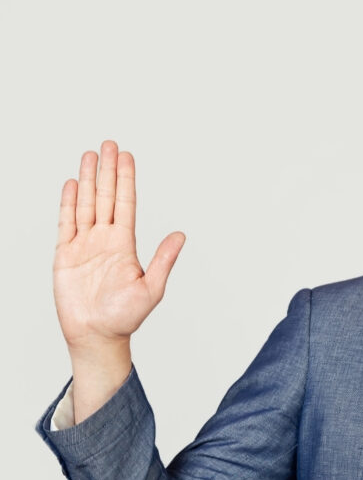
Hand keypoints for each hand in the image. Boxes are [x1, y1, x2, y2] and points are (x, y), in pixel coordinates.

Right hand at [54, 140, 184, 354]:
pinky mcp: (65, 255)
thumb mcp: (151, 288)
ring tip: (90, 156)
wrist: (97, 335)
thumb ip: (163, 260)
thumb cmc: (125, 317)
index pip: (126, 204)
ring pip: (86, 205)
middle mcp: (105, 239)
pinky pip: (66, 223)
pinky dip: (68, 204)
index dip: (126, 180)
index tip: (126, 156)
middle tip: (109, 144)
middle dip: (108, 171)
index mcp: (125, 244)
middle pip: (106, 197)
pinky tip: (73, 184)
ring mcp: (84, 245)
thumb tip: (180, 235)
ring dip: (88, 180)